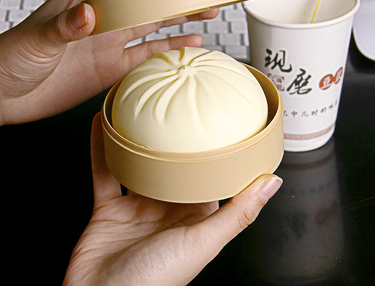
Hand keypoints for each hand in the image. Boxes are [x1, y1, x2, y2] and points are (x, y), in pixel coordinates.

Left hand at [0, 0, 218, 127]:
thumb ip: (67, 25)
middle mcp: (105, 18)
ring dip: (180, 20)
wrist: (4, 94)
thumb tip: (91, 14)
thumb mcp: (38, 38)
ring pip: (154, 25)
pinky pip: (147, 54)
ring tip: (206, 14)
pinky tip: (187, 44)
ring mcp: (111, 42)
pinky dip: (169, 49)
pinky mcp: (113, 66)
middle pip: (151, 1)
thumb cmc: (12, 58)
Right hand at [63, 114, 282, 285]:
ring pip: (137, 164)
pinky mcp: (108, 208)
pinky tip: (101, 124)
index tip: (217, 122)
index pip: (208, 175)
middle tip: (176, 105)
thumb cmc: (157, 280)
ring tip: (139, 108)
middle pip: (171, 166)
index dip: (213, 150)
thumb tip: (273, 182)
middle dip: (172, 139)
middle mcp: (167, 208)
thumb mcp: (203, 241)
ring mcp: (136, 207)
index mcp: (194, 215)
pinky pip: (105, 171)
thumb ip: (238, 212)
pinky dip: (102, 149)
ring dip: (136, 139)